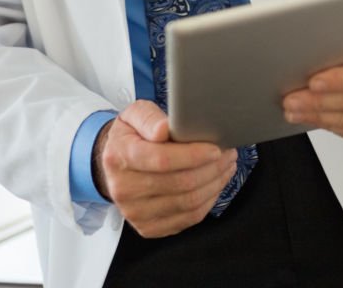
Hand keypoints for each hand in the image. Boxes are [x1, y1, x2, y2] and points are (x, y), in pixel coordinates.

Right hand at [92, 100, 236, 237]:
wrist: (115, 163)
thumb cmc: (130, 136)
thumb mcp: (134, 114)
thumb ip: (148, 117)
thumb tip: (163, 129)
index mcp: (120, 157)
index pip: (162, 160)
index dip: (194, 155)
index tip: (215, 148)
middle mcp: (124, 189)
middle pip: (180, 183)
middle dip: (212, 168)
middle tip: (228, 153)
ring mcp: (135, 212)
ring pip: (188, 203)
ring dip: (214, 184)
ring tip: (225, 166)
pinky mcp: (148, 227)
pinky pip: (188, 218)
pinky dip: (208, 201)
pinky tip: (214, 185)